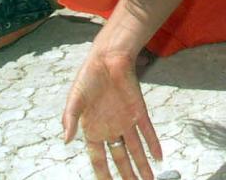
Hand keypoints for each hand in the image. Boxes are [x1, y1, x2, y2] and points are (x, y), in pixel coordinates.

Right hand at [63, 50, 162, 179]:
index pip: (99, 159)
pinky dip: (154, 144)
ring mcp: (126, 121)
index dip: (103, 174)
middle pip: (120, 158)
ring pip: (136, 149)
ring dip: (142, 165)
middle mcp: (111, 129)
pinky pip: (148, 131)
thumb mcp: (74, 100)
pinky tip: (159, 157)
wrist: (108, 58)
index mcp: (93, 130)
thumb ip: (69, 120)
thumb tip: (66, 140)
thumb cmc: (88, 78)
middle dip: (127, 175)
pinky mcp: (139, 111)